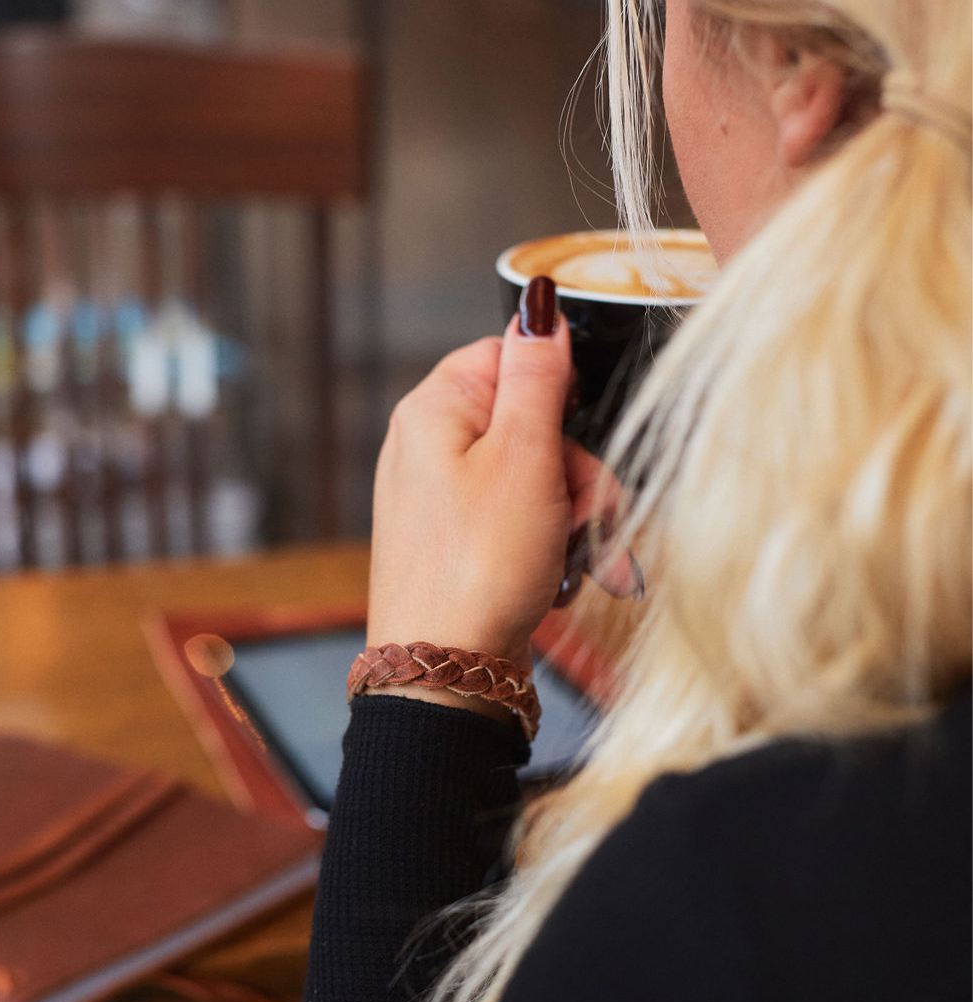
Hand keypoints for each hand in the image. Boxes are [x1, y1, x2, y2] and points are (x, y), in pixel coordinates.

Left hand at [367, 282, 638, 672]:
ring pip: (536, 480)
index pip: (508, 357)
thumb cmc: (478, 566)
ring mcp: (444, 499)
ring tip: (591, 564)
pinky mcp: (461, 543)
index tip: (581, 434)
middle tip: (595, 518)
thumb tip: (539, 304)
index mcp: (435, 410)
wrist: (444, 672)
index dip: (559, 394)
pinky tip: (564, 580)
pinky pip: (522, 523)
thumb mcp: (523, 456)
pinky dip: (553, 547)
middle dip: (579, 474)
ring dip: (578, 519)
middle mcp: (430, 448)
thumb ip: (536, 375)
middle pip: (532, 426)